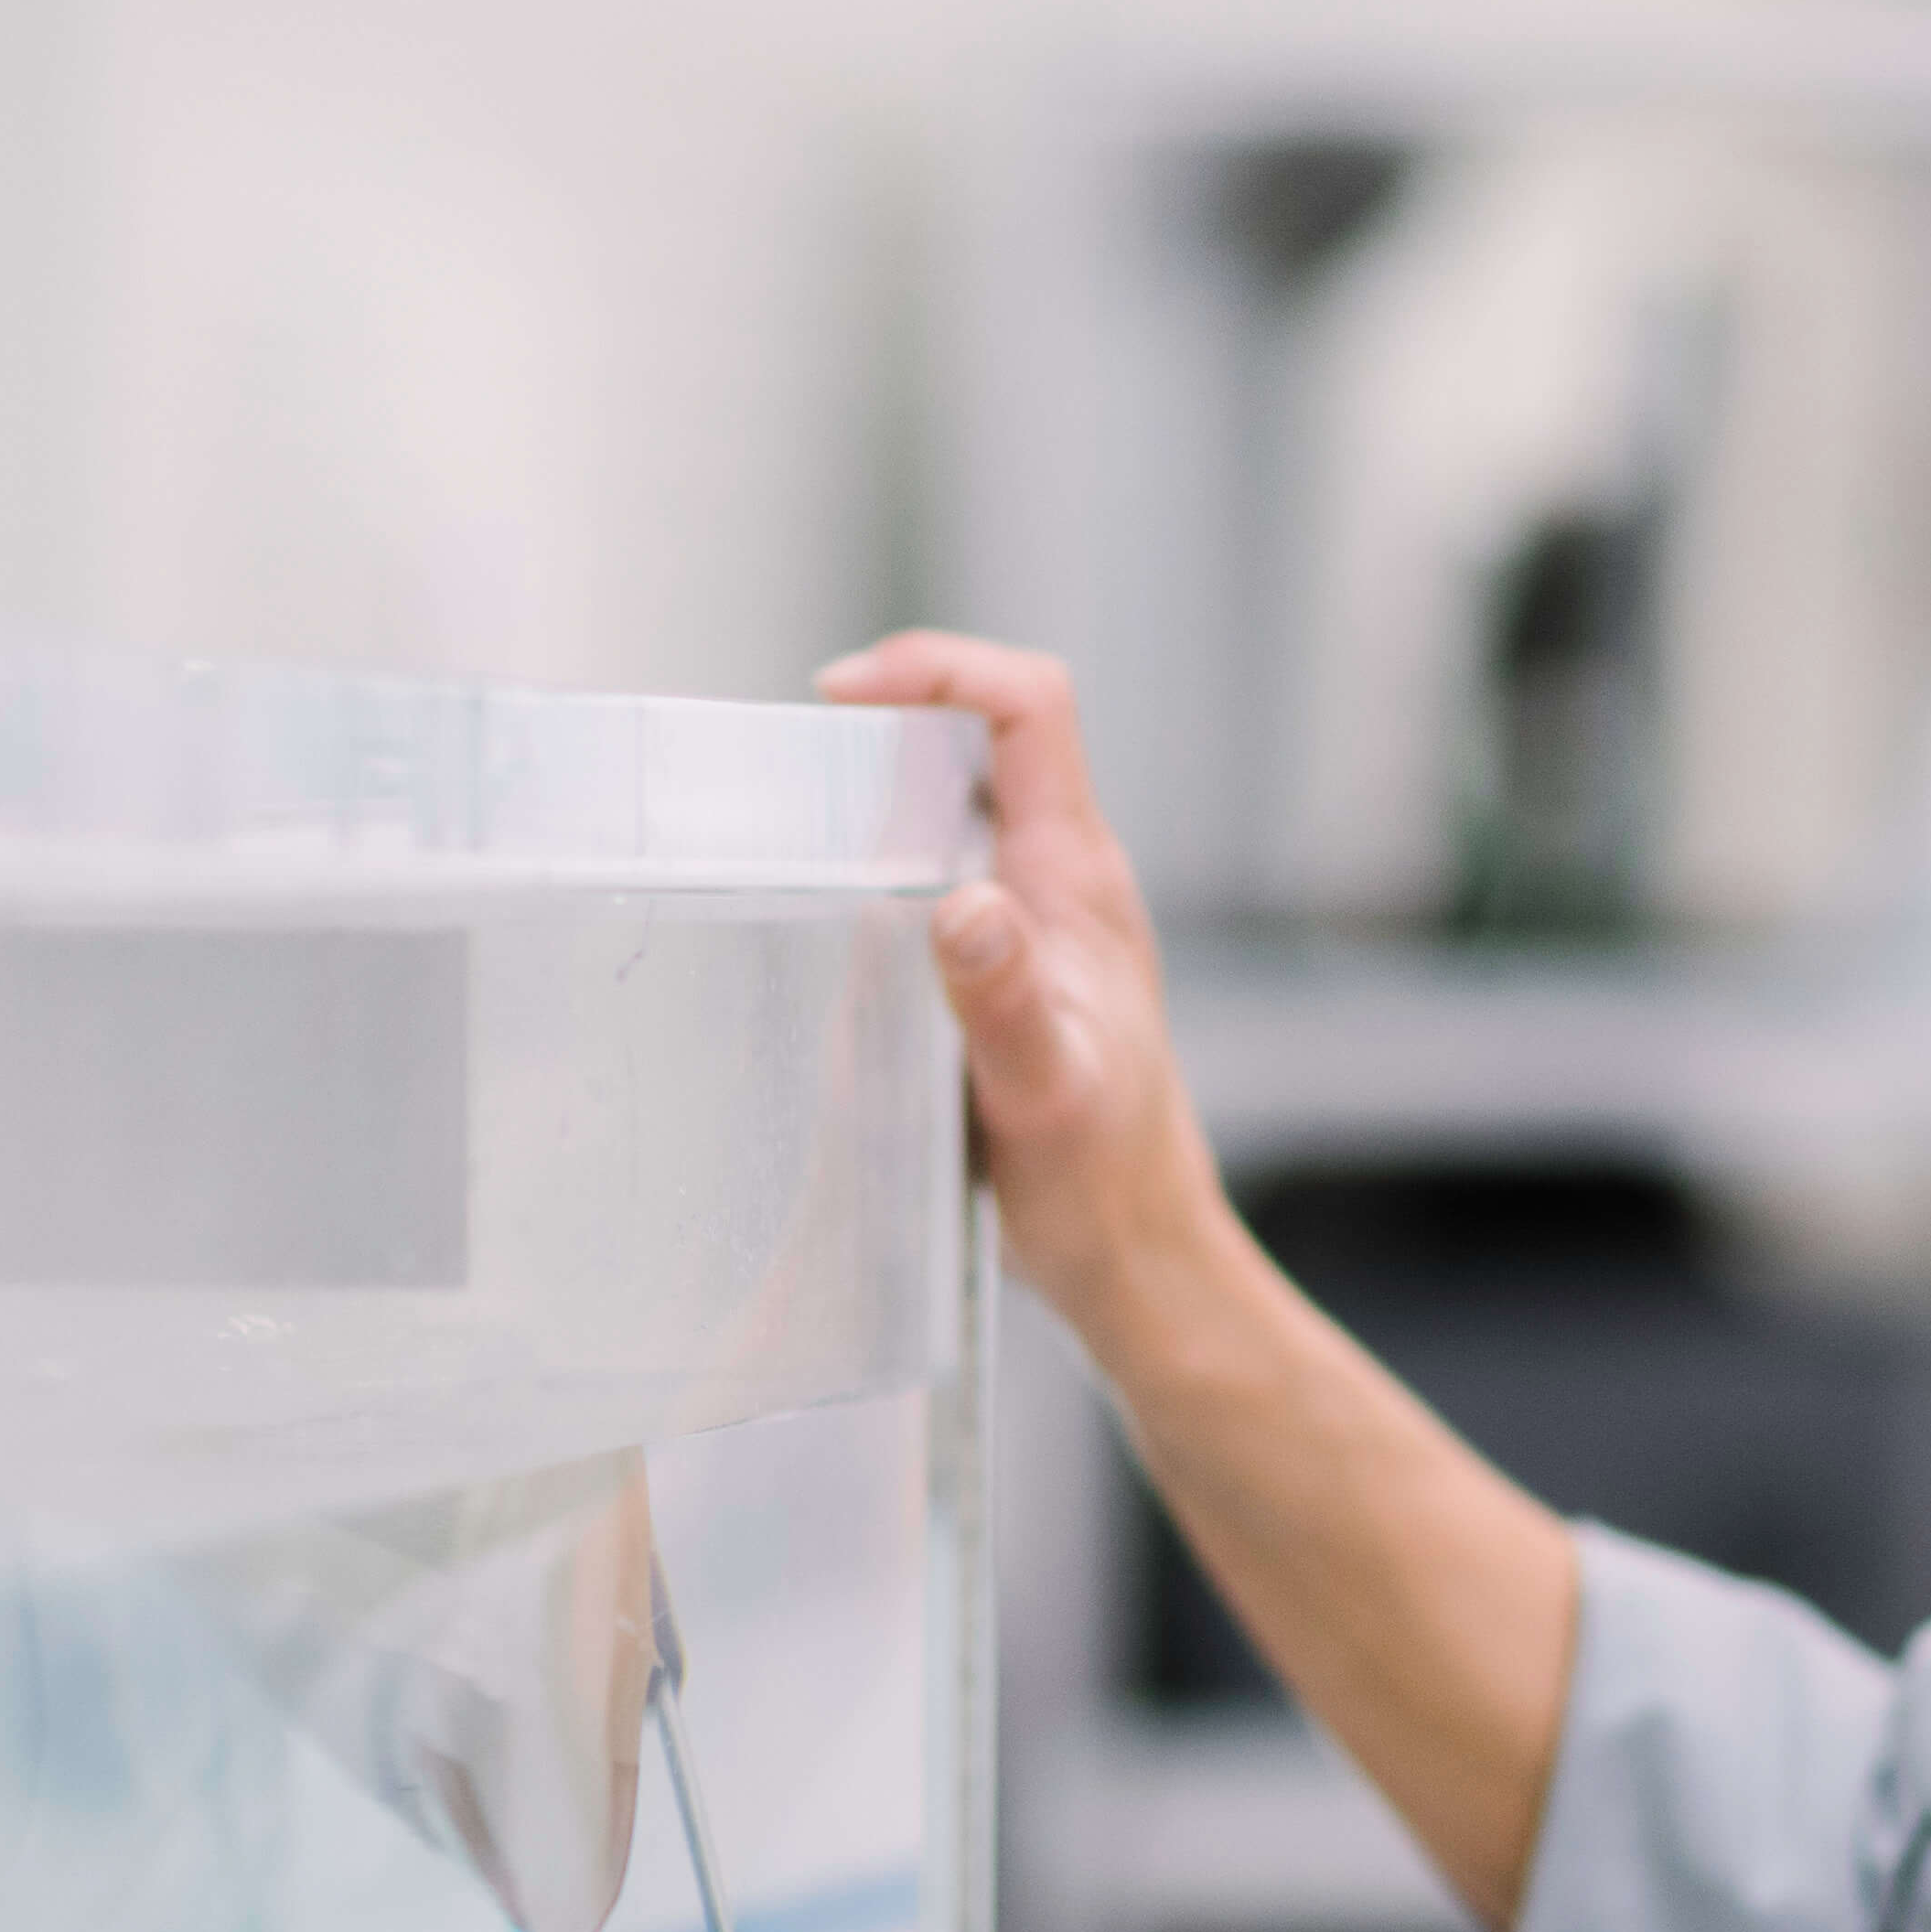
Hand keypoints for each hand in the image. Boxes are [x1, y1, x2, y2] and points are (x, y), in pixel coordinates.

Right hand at [813, 630, 1222, 1333]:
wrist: (1140, 1262)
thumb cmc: (1104, 1187)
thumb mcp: (1044, 1092)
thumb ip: (1004, 997)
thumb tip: (964, 904)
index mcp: (1079, 881)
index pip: (1028, 707)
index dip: (939, 669)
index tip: (841, 699)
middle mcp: (1064, 885)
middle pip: (983, 737)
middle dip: (889, 725)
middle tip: (792, 775)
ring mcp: (1040, 926)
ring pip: (957, 810)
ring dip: (877, 801)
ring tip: (790, 843)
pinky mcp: (1011, 973)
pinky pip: (941, 881)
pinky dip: (879, 877)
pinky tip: (827, 940)